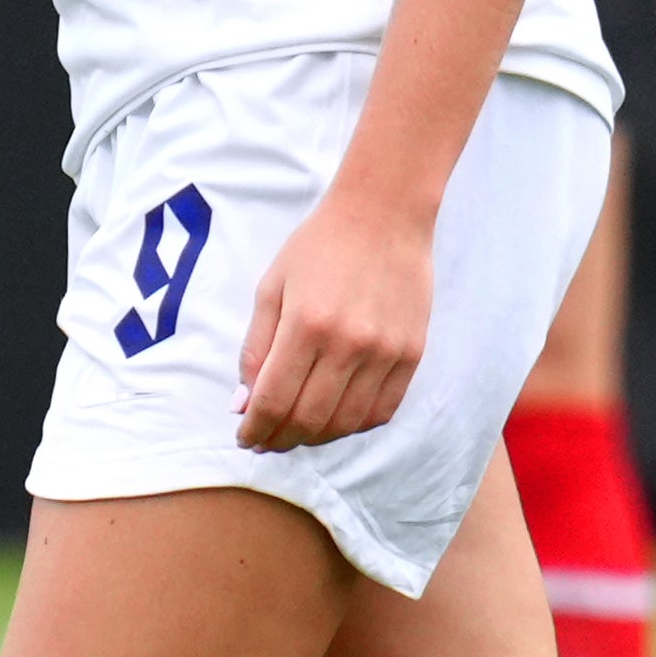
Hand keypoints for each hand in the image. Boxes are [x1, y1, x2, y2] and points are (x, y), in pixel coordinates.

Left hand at [232, 197, 432, 451]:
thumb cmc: (317, 248)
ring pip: (347, 422)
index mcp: (306, 326)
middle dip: (281, 439)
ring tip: (297, 432)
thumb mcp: (271, 289)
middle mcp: (349, 344)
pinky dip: (354, 424)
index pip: (274, 400)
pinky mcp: (412, 354)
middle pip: (310, 419)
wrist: (383, 216)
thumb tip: (243, 404)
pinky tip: (335, 418)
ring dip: (316, 437)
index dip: (255, 428)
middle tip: (267, 440)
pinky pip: (383, 410)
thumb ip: (255, 349)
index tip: (244, 437)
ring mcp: (386, 352)